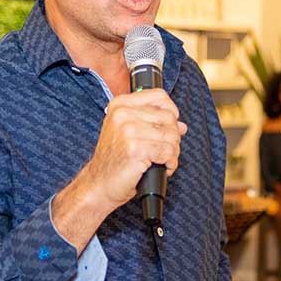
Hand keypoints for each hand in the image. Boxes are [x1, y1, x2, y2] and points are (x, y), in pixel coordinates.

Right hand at [53, 89, 185, 249]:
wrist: (99, 184)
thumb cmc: (114, 160)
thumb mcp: (128, 133)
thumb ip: (153, 123)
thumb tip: (181, 125)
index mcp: (120, 105)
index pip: (159, 96)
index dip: (171, 111)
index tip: (169, 126)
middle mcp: (123, 114)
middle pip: (169, 118)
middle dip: (173, 137)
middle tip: (164, 151)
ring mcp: (129, 130)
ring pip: (171, 136)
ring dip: (172, 152)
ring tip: (161, 160)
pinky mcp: (136, 149)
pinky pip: (168, 152)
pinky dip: (170, 163)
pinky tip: (161, 168)